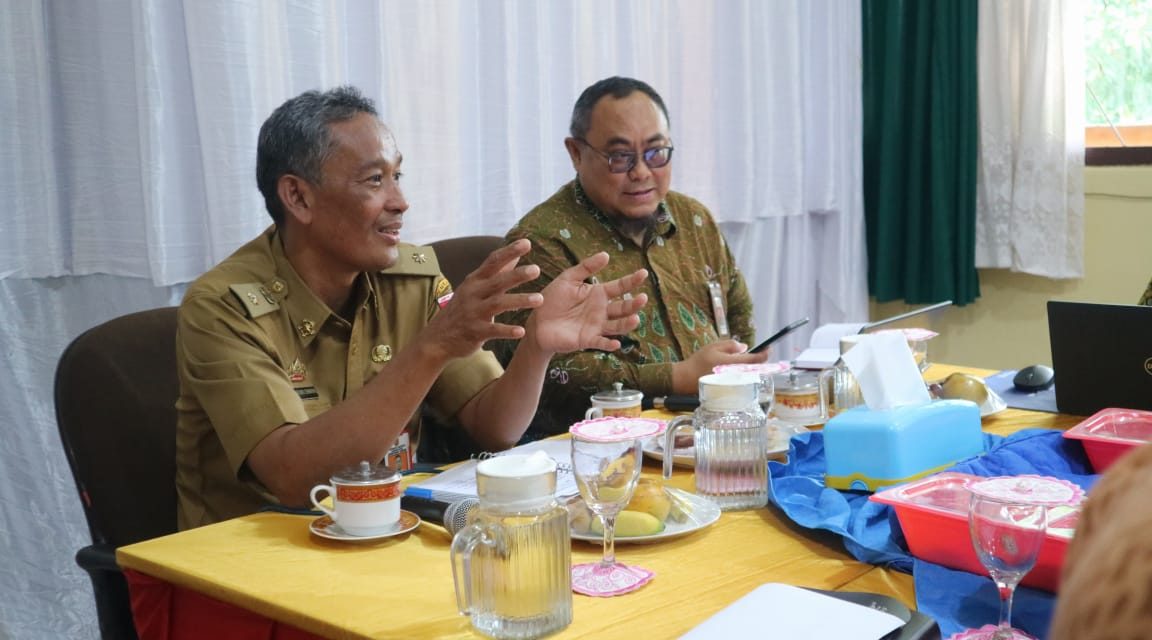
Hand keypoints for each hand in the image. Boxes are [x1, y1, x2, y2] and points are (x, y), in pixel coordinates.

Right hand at [420, 239, 546, 359]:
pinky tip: (522, 331)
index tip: (527, 242)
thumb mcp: (476, 287)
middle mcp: (473, 293)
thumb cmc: (463, 308)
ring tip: (540, 299)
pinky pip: (493, 331)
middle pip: (497, 281)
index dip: (509, 251)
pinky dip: (507, 330)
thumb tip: (515, 256)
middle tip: (536, 269)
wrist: (438, 337)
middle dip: (517, 275)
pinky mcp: (475, 332)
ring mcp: (473, 312)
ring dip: (519, 300)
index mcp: (475, 280)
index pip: (493, 261)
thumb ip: (497, 273)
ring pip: (498, 304)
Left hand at [525, 251, 647, 353]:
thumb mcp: (568, 279)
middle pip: (623, 308)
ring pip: (616, 326)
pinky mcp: (586, 340)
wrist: (537, 322)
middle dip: (634, 304)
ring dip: (626, 324)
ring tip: (635, 319)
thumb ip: (586, 267)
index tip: (644, 273)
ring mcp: (596, 326)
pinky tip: (616, 344)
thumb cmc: (553, 300)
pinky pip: (600, 342)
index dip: (632, 280)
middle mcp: (601, 311)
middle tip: (643, 298)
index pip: (619, 287)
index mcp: (598, 294)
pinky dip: (609, 344)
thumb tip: (606, 254)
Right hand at [671, 339, 769, 393]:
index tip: (768, 348)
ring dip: (754, 367)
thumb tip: (745, 347)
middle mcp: (735, 375)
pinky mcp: (730, 388)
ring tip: (753, 360)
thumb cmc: (699, 361)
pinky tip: (743, 369)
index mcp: (731, 363)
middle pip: (754, 369)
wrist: (686, 378)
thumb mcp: (713, 347)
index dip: (764, 354)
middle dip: (760, 361)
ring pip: (750, 375)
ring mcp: (733, 383)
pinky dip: (746, 373)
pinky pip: (743, 380)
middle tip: (762, 353)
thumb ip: (730, 345)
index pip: (754, 360)